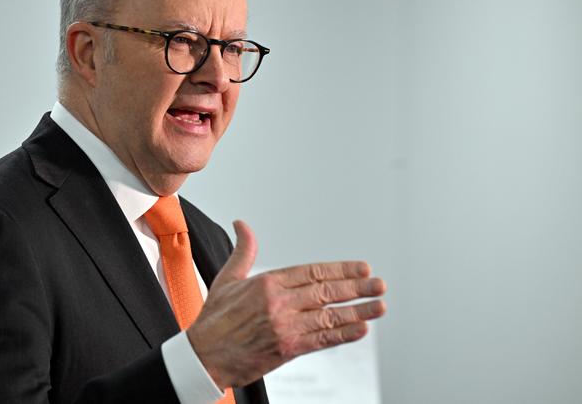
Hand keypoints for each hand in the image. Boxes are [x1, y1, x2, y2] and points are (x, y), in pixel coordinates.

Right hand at [186, 220, 386, 388]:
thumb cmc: (214, 319)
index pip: (312, 271)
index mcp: (266, 282)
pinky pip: (321, 340)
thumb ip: (243, 251)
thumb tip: (242, 224)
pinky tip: (360, 329)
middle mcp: (278, 303)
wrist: (203, 356)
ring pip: (329, 315)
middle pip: (326, 291)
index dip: (340, 269)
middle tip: (378, 284)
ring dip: (357, 311)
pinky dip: (342, 335)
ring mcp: (284, 326)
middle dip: (356, 287)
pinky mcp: (286, 349)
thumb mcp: (227, 279)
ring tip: (378, 306)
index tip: (361, 268)